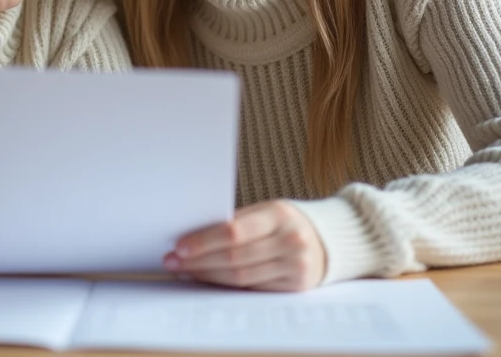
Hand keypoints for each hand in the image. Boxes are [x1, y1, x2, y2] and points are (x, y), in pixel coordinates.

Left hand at [163, 200, 325, 290]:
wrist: (327, 240)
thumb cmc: (285, 222)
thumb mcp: (266, 211)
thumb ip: (236, 222)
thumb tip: (193, 235)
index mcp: (279, 215)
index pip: (234, 231)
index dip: (204, 241)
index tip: (179, 247)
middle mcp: (291, 241)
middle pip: (234, 257)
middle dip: (199, 261)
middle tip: (173, 262)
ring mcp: (296, 266)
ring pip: (241, 277)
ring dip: (208, 275)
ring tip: (185, 271)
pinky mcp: (296, 287)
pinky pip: (253, 288)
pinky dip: (227, 285)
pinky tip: (209, 279)